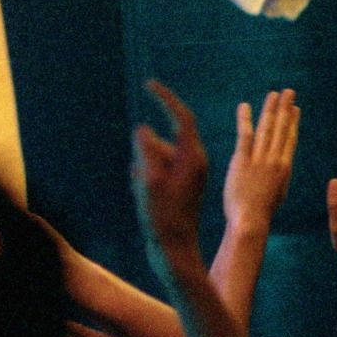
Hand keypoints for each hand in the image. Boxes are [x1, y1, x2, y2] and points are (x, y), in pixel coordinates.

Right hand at [132, 79, 208, 269]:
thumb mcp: (149, 179)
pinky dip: (146, 175)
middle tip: (143, 178)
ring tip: (141, 189)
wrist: (175, 252)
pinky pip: (158, 169)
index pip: (182, 117)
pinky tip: (141, 192)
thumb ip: (146, 149)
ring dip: (144, 164)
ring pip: (158, 155)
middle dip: (146, 149)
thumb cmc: (163, 217)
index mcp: (193, 158)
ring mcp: (188, 175)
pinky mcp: (181, 186)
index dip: (165, 98)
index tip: (149, 84)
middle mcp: (194, 163)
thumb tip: (143, 129)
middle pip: (164, 139)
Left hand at [222, 89, 298, 233]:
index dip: (292, 122)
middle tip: (288, 92)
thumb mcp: (277, 193)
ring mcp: (259, 159)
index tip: (295, 108)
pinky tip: (245, 106)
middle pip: (281, 128)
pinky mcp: (242, 160)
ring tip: (273, 94)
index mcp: (285, 168)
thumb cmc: (261, 213)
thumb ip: (278, 177)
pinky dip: (245, 119)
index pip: (290, 139)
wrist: (251, 221)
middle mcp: (275, 160)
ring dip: (270, 109)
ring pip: (267, 128)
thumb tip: (280, 169)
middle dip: (285, 108)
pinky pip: (244, 135)